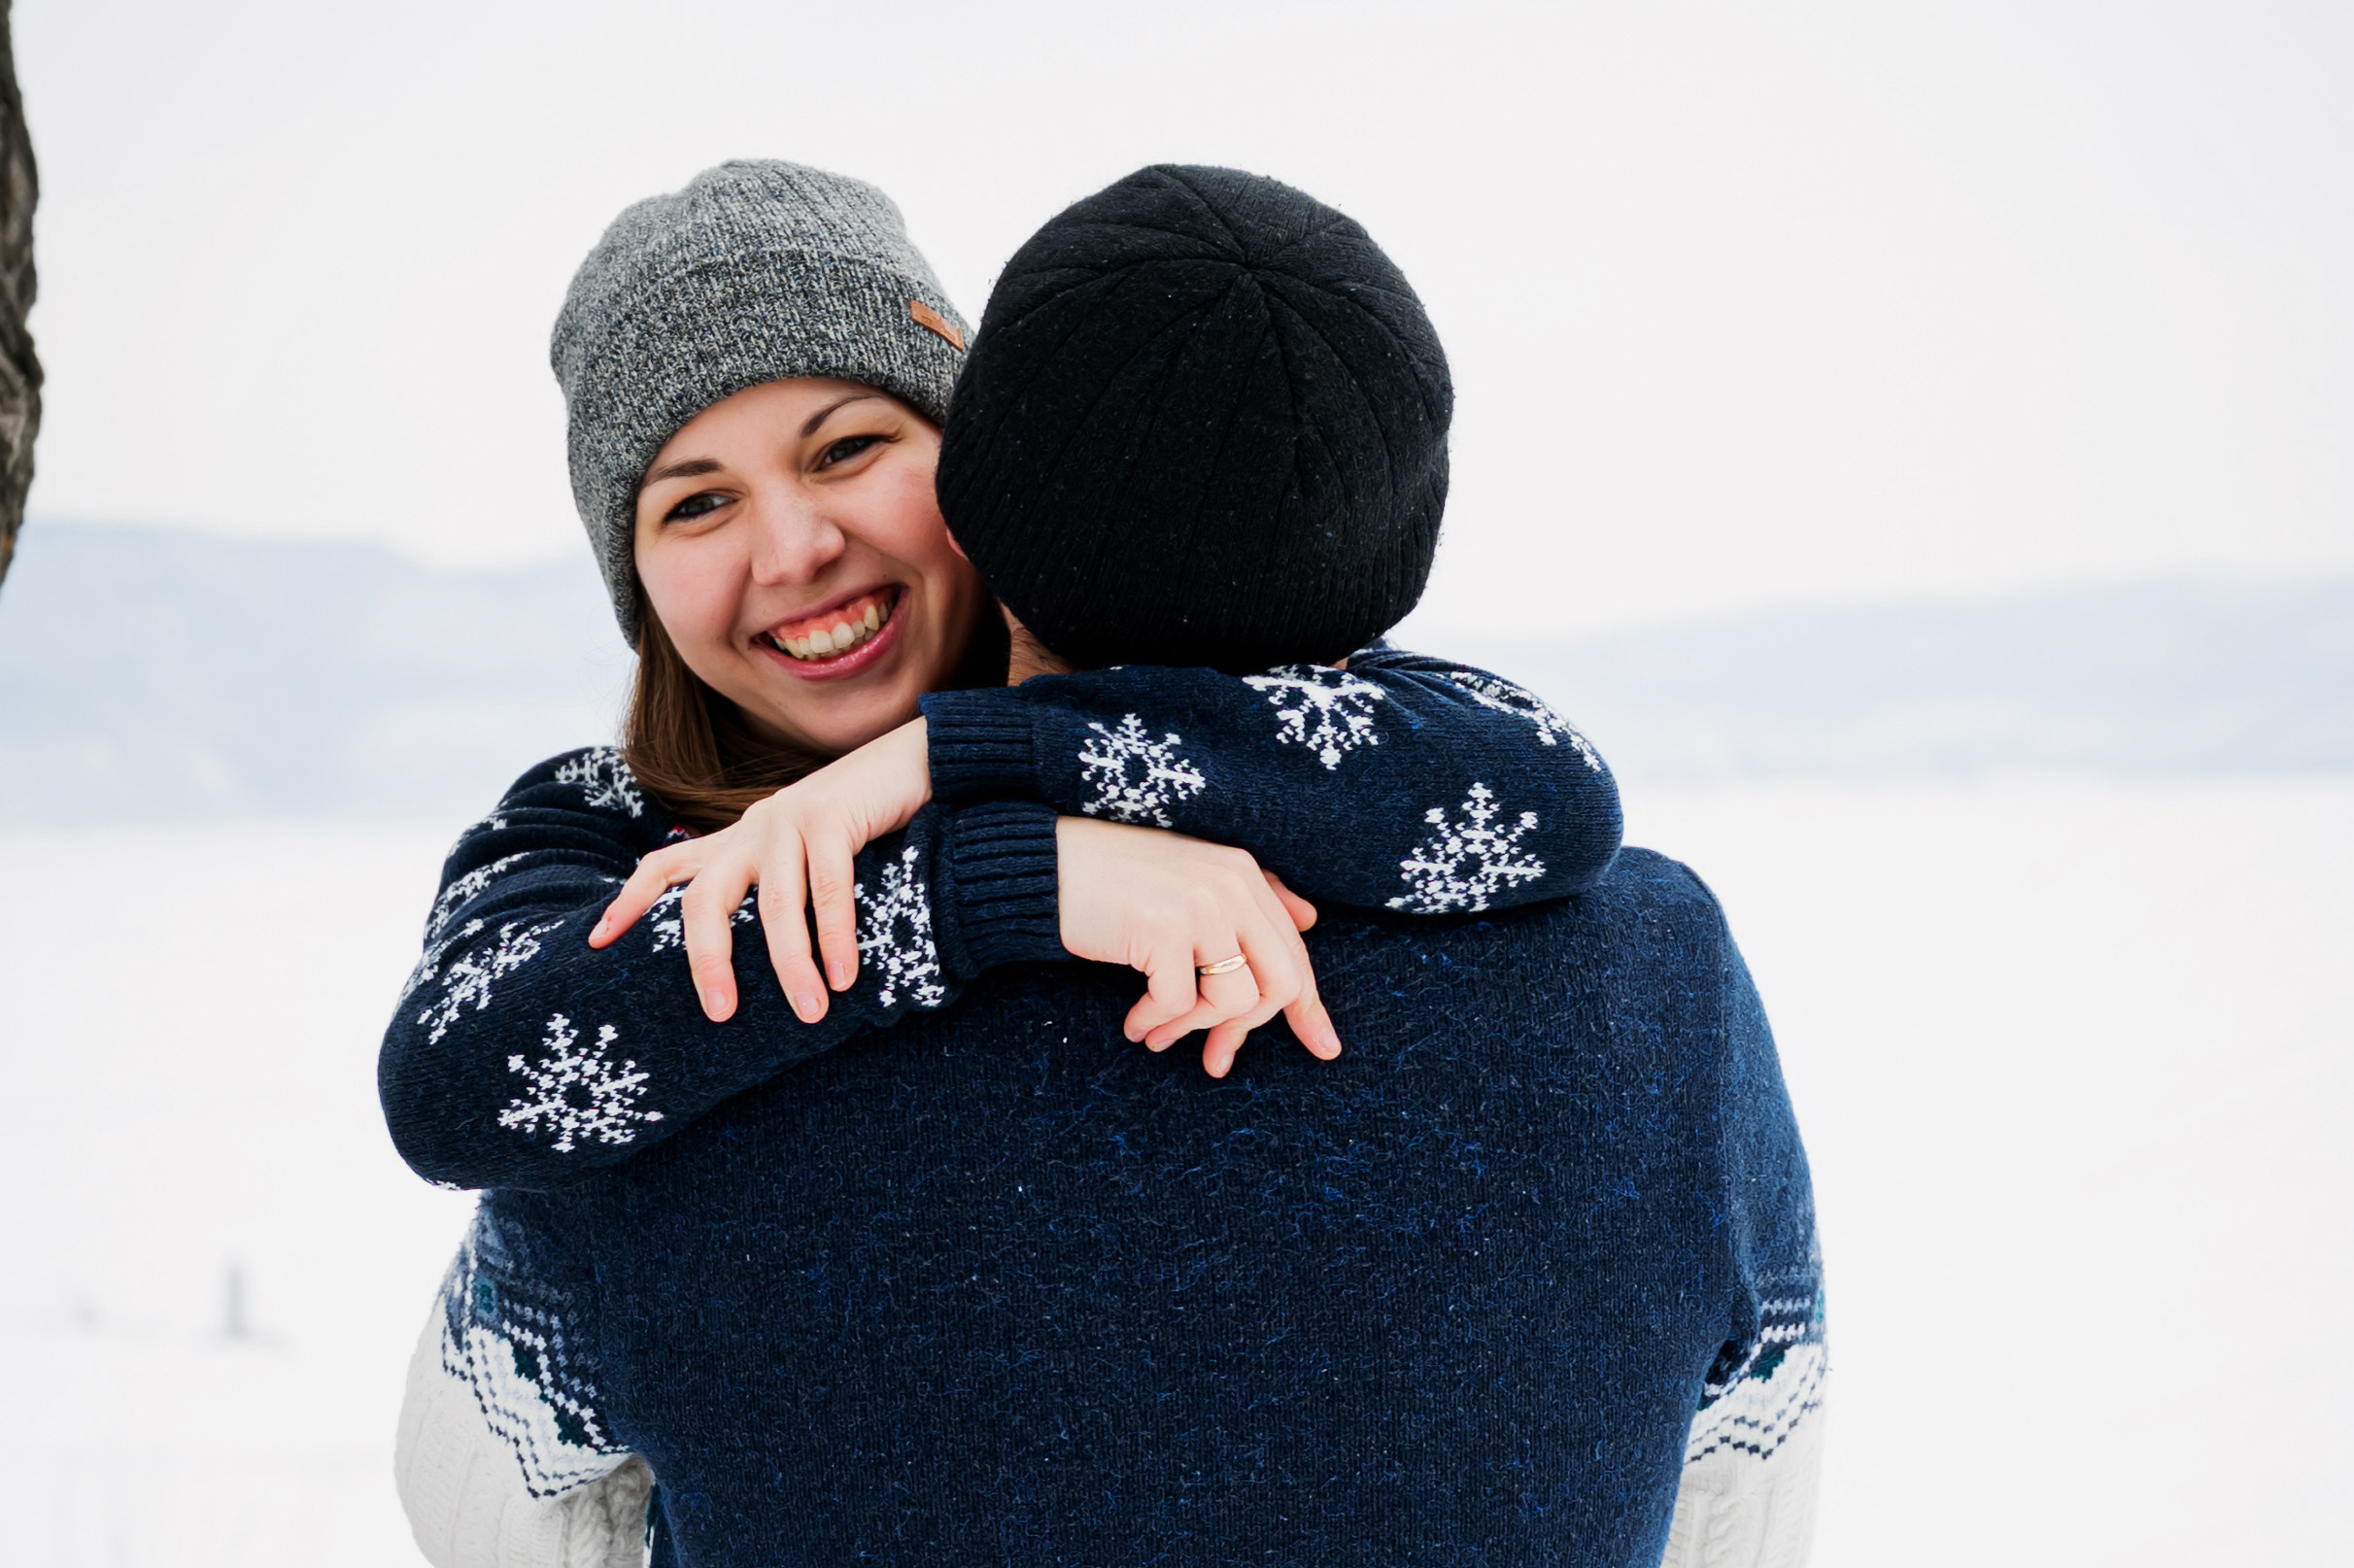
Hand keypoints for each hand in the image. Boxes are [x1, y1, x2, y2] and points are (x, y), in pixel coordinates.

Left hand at [589, 717, 931, 1022]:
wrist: (924, 758)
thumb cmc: (873, 821)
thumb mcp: (814, 857)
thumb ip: (786, 893)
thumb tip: (775, 965)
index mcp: (742, 840)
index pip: (666, 867)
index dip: (627, 902)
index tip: (597, 943)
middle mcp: (755, 828)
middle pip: (704, 898)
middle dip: (706, 958)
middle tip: (720, 1015)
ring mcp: (791, 819)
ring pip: (775, 904)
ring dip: (791, 965)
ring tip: (810, 1012)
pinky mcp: (834, 814)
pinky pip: (829, 887)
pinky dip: (836, 935)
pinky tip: (843, 975)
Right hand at [1055, 816, 1342, 1077]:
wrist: (1048, 864)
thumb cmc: (1119, 876)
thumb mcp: (1195, 875)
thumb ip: (1255, 894)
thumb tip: (1311, 921)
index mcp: (1244, 874)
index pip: (1295, 951)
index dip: (1309, 1005)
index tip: (1323, 1046)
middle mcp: (1231, 886)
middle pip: (1280, 982)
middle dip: (1248, 1029)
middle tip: (1217, 1057)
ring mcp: (1200, 908)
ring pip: (1235, 1000)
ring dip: (1196, 1028)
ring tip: (1162, 1034)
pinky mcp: (1164, 932)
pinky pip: (1179, 1004)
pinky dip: (1157, 1022)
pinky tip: (1136, 1025)